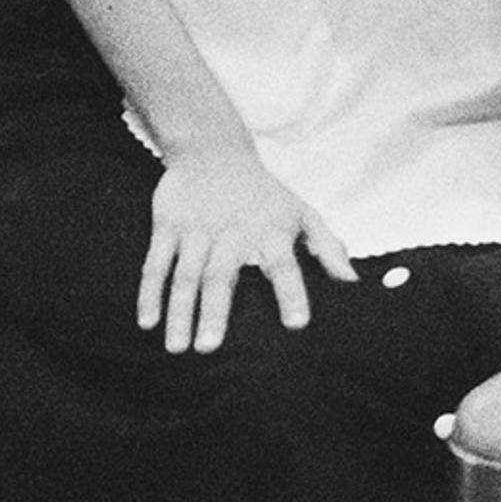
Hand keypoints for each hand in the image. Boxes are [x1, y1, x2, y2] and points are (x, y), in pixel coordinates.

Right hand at [139, 147, 357, 353]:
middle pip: (221, 275)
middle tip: (209, 350)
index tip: (297, 325)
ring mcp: (197, 230)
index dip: (292, 293)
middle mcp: (232, 232)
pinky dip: (149, 293)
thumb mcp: (302, 214)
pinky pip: (156, 264)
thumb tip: (353, 283)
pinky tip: (147, 323)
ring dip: (179, 311)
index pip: (283, 264)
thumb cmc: (266, 196)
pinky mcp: (167, 225)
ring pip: (185, 275)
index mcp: (270, 232)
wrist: (215, 152)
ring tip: (176, 348)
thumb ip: (328, 248)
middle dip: (215, 312)